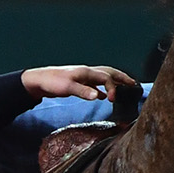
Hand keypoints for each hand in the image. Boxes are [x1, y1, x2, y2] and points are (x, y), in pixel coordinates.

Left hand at [21, 65, 136, 100]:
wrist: (39, 81)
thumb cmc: (52, 82)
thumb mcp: (67, 87)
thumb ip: (83, 91)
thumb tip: (99, 96)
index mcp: (87, 72)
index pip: (107, 78)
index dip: (113, 88)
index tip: (114, 100)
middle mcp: (88, 72)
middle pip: (110, 73)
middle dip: (122, 78)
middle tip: (134, 84)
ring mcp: (84, 77)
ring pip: (104, 77)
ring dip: (115, 82)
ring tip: (125, 87)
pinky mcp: (80, 83)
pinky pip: (96, 84)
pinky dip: (103, 89)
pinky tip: (104, 96)